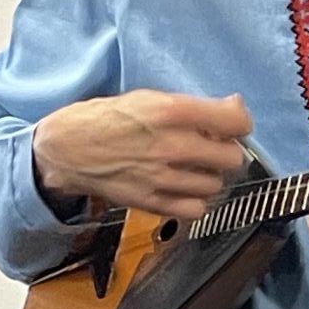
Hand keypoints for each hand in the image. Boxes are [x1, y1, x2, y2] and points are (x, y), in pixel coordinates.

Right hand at [32, 91, 251, 219]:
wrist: (68, 149)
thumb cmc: (107, 119)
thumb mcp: (150, 98)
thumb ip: (195, 107)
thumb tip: (235, 107)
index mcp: (171, 112)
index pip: (235, 122)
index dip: (239, 124)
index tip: (232, 125)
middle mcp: (171, 147)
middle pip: (232, 158)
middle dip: (225, 151)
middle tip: (211, 147)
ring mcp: (162, 179)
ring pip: (216, 185)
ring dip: (210, 176)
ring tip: (193, 168)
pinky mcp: (153, 203)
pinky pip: (196, 210)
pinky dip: (195, 201)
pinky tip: (184, 188)